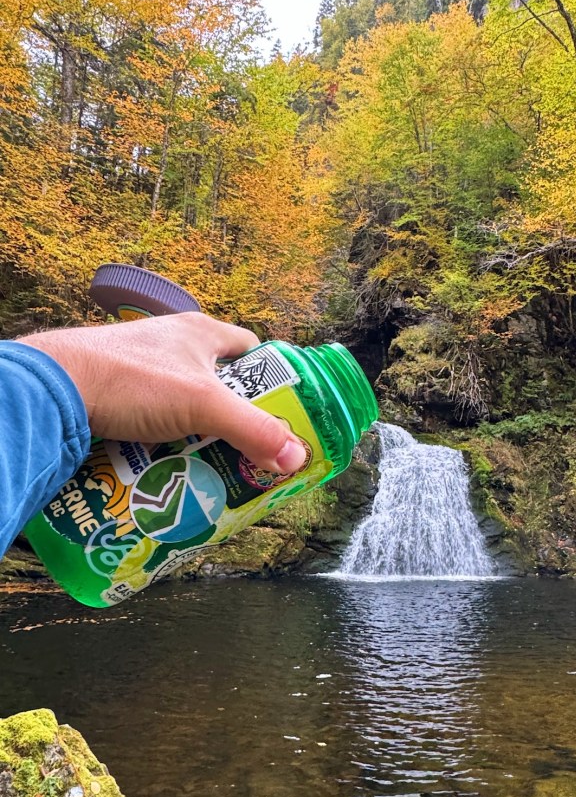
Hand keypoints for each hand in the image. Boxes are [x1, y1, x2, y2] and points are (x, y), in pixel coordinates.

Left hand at [18, 313, 307, 474]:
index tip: (279, 412)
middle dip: (233, 417)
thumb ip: (253, 431)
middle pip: (218, 383)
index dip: (270, 379)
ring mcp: (142, 366)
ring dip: (197, 433)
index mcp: (201, 332)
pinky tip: (167, 464)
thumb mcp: (205, 405)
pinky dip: (164, 440)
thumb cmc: (133, 380)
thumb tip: (297, 457)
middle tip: (246, 450)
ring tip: (210, 464)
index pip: (251, 349)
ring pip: (184, 404)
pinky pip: (152, 418)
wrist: (57, 387)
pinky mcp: (116, 389)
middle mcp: (172, 344)